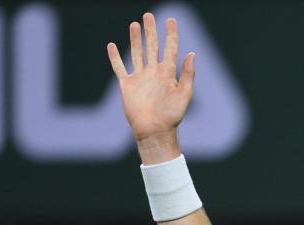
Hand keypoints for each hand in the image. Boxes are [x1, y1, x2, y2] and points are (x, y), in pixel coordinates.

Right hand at [107, 13, 194, 163]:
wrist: (154, 130)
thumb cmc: (172, 116)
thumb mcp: (185, 94)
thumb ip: (188, 74)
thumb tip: (192, 53)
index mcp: (168, 73)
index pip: (170, 49)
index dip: (171, 34)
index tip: (171, 20)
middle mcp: (154, 72)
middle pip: (152, 47)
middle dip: (151, 31)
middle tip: (149, 15)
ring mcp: (140, 78)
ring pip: (137, 53)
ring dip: (136, 39)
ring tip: (135, 25)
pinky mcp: (128, 85)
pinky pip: (120, 68)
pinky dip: (115, 57)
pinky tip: (112, 46)